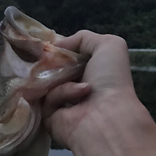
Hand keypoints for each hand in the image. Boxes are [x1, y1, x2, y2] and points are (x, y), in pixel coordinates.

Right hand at [43, 30, 137, 148]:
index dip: (58, 50)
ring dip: (60, 79)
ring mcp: (61, 104)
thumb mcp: (108, 45)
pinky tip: (78, 96)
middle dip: (52, 62)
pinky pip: (45, 98)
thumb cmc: (110, 79)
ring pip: (45, 83)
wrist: (106, 116)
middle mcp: (75, 88)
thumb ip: (83, 38)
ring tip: (78, 83)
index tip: (49, 45)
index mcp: (89, 72)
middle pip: (51, 69)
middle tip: (52, 59)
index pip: (66, 58)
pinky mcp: (49, 118)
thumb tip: (56, 46)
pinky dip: (61, 94)